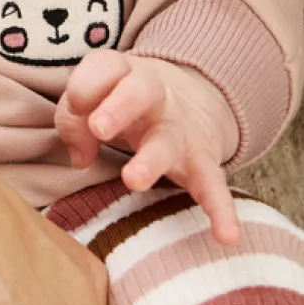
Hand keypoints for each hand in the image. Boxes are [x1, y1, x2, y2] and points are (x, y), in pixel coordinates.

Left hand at [55, 50, 240, 244]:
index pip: (105, 68)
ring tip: (134, 180)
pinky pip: (213, 185)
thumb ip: (74, 120)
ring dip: (150, 161)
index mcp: (124, 75)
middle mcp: (155, 97)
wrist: (190, 98)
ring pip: (166, 142)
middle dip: (118, 108)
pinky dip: (222, 210)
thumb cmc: (122, 101)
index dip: (86, 86)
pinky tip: (228, 236)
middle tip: (98, 128)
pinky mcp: (201, 161)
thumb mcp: (95, 98)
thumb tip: (80, 158)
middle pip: (139, 91)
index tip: (77, 105)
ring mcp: (179, 130)